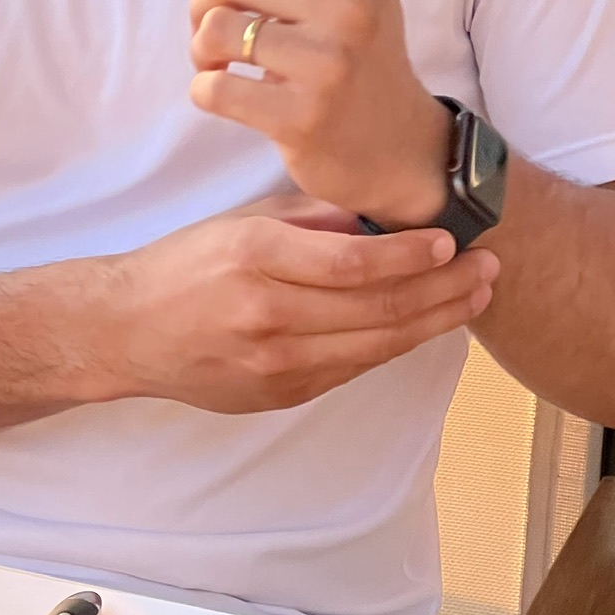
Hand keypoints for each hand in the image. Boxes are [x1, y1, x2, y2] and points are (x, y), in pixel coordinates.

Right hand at [103, 199, 495, 414]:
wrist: (127, 330)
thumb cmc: (185, 264)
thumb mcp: (242, 222)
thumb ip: (310, 221)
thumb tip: (380, 220)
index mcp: (257, 259)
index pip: (354, 264)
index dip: (411, 256)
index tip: (451, 241)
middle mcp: (268, 316)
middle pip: (378, 310)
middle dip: (444, 289)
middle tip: (488, 269)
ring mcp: (276, 364)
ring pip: (376, 346)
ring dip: (434, 321)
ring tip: (474, 296)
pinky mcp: (281, 395)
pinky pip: (352, 368)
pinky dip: (394, 344)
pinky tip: (424, 323)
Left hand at [172, 0, 452, 227]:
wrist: (398, 148)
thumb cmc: (363, 51)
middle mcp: (352, 10)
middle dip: (204, 1)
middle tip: (217, 26)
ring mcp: (329, 67)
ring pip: (214, 31)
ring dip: (202, 49)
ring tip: (222, 62)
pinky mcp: (302, 119)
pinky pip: (213, 88)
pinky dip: (207, 90)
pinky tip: (231, 95)